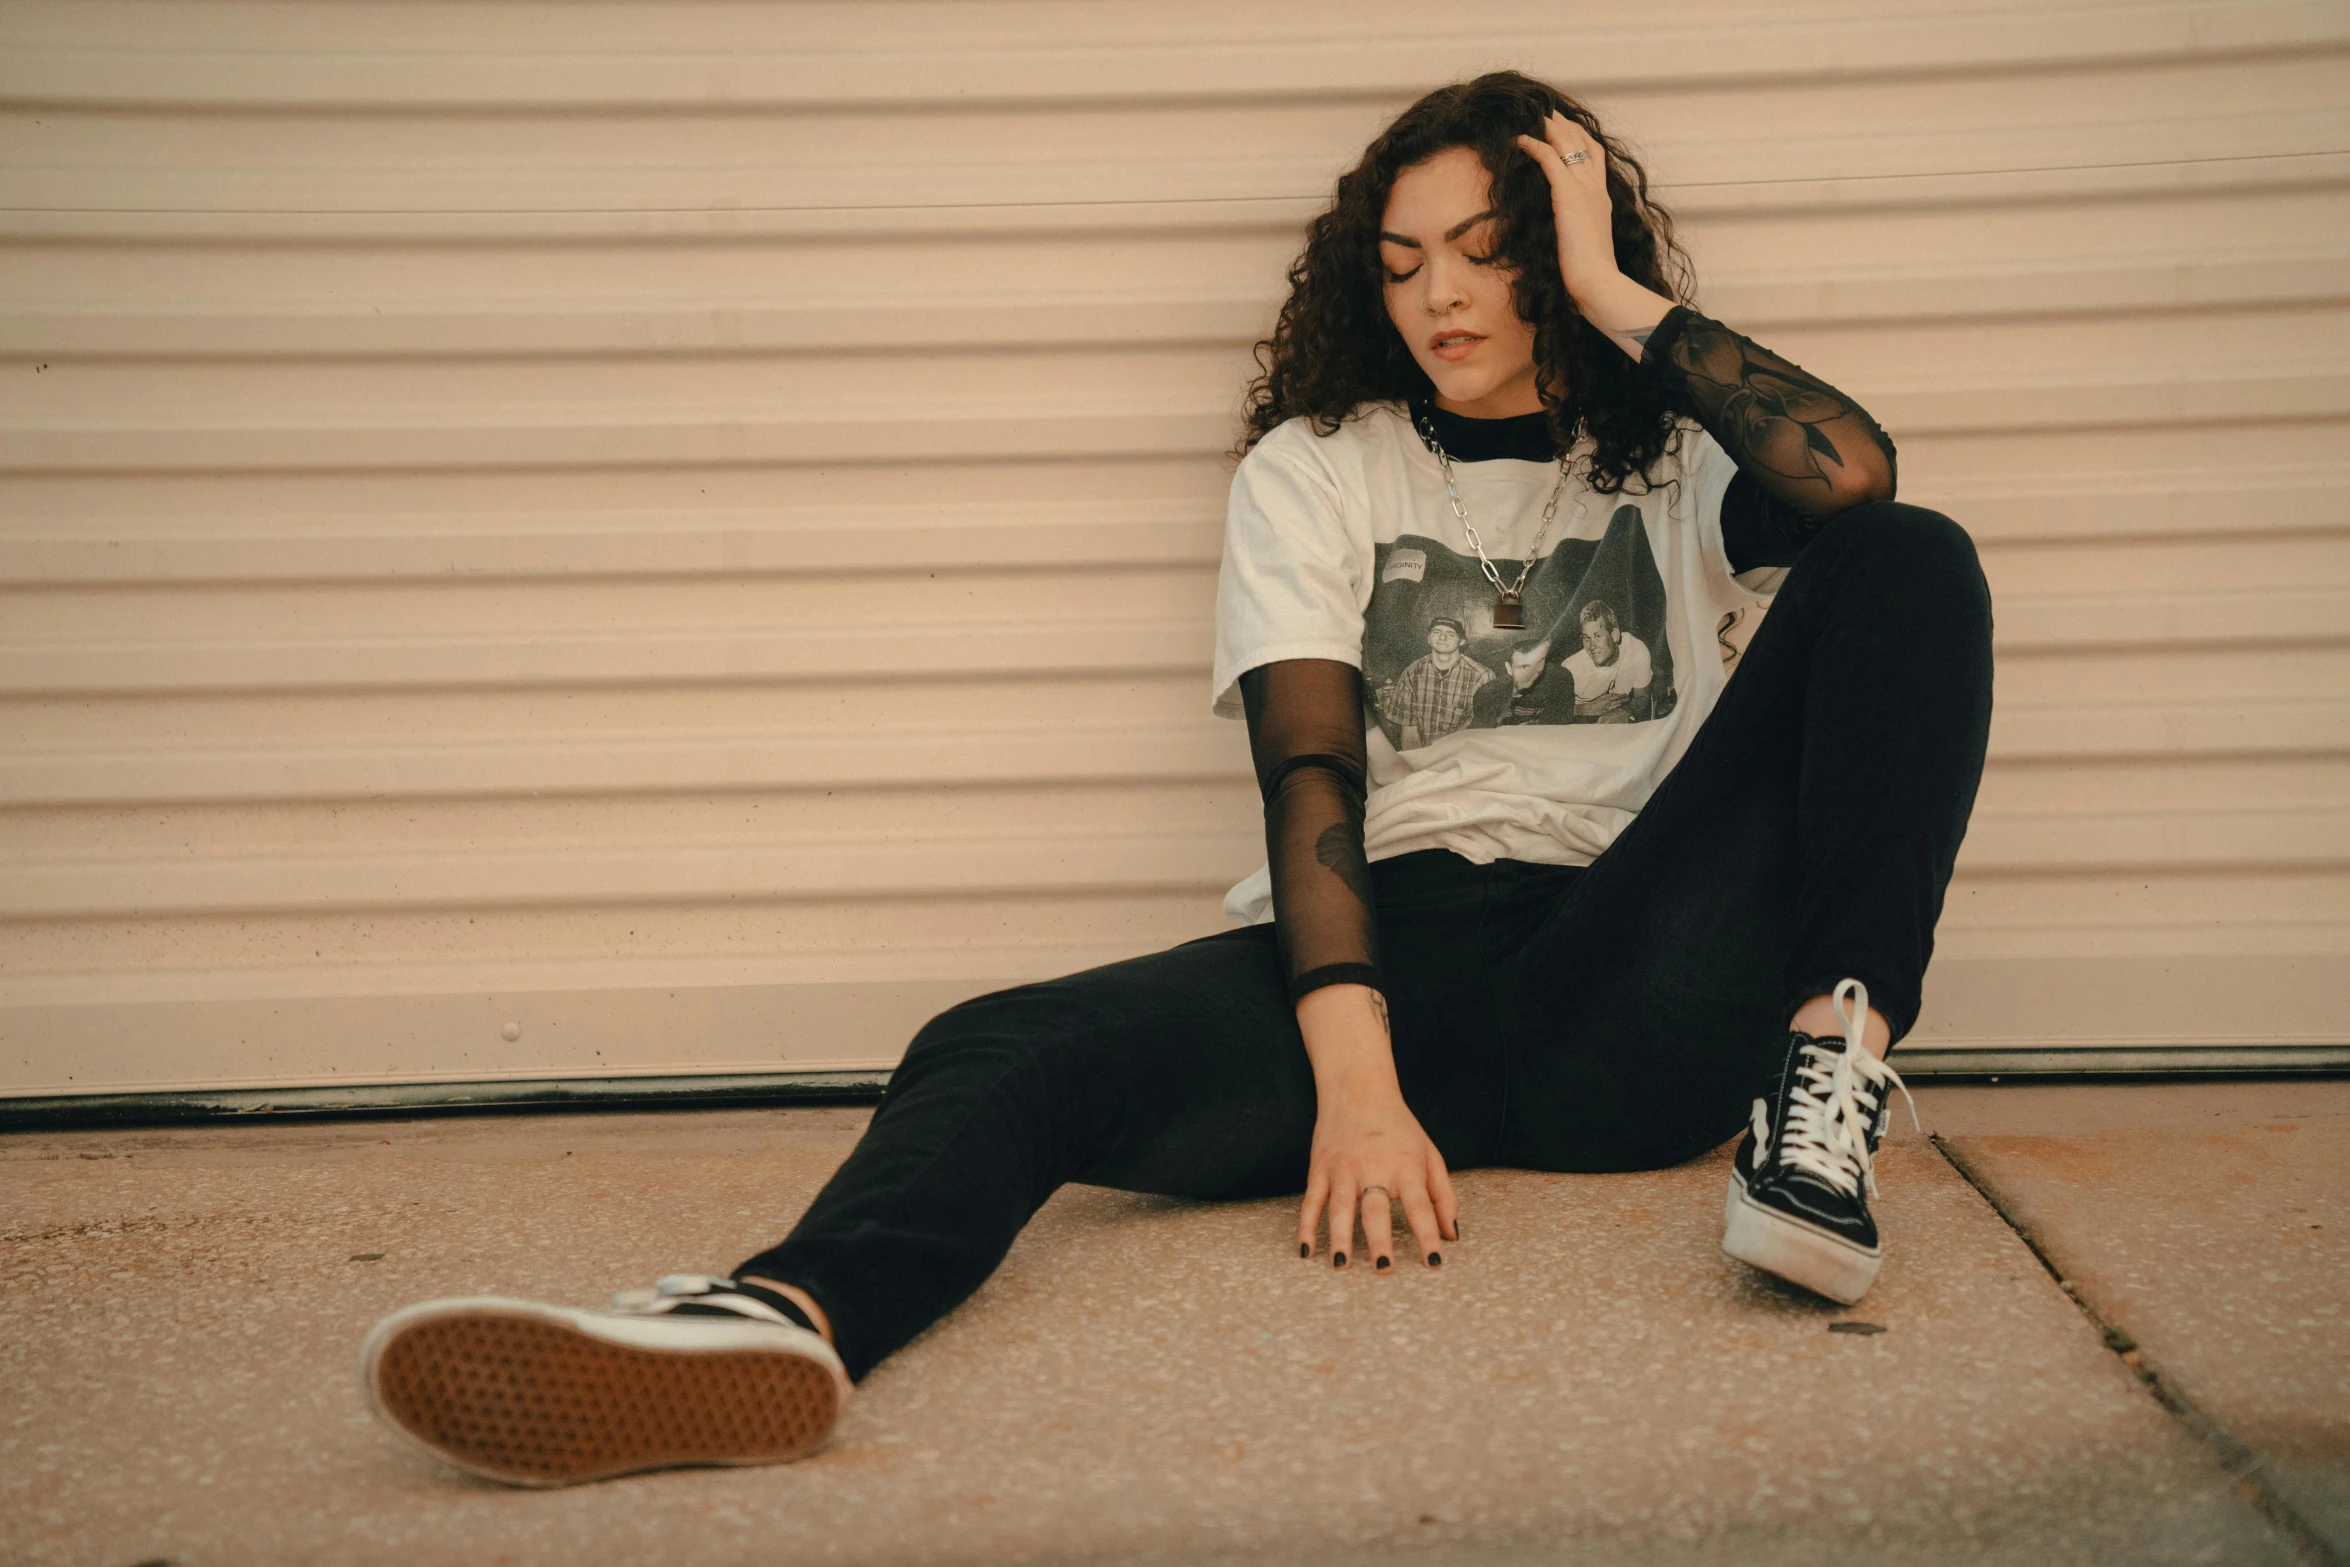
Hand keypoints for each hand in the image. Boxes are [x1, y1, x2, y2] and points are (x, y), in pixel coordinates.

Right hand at [1297, 1077, 1458, 1270]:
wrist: (1358, 1088)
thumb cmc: (1399, 1127)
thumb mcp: (1429, 1154)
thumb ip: (1443, 1195)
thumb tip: (1451, 1235)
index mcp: (1406, 1166)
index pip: (1420, 1206)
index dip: (1428, 1236)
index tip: (1435, 1263)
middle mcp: (1374, 1167)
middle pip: (1376, 1210)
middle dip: (1380, 1241)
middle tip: (1384, 1269)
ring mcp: (1343, 1168)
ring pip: (1340, 1208)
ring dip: (1340, 1237)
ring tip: (1342, 1265)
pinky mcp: (1320, 1168)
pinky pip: (1312, 1201)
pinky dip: (1306, 1226)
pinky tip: (1307, 1250)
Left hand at [1514, 110, 1619, 305]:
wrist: (1598, 281)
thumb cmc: (1591, 272)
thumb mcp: (1585, 243)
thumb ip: (1578, 229)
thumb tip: (1566, 232)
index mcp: (1602, 198)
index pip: (1595, 157)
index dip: (1581, 139)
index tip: (1567, 129)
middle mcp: (1596, 188)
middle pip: (1584, 143)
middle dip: (1566, 125)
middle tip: (1548, 112)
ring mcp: (1584, 189)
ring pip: (1568, 144)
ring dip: (1551, 127)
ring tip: (1535, 116)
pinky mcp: (1568, 194)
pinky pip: (1550, 159)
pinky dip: (1535, 145)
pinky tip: (1520, 138)